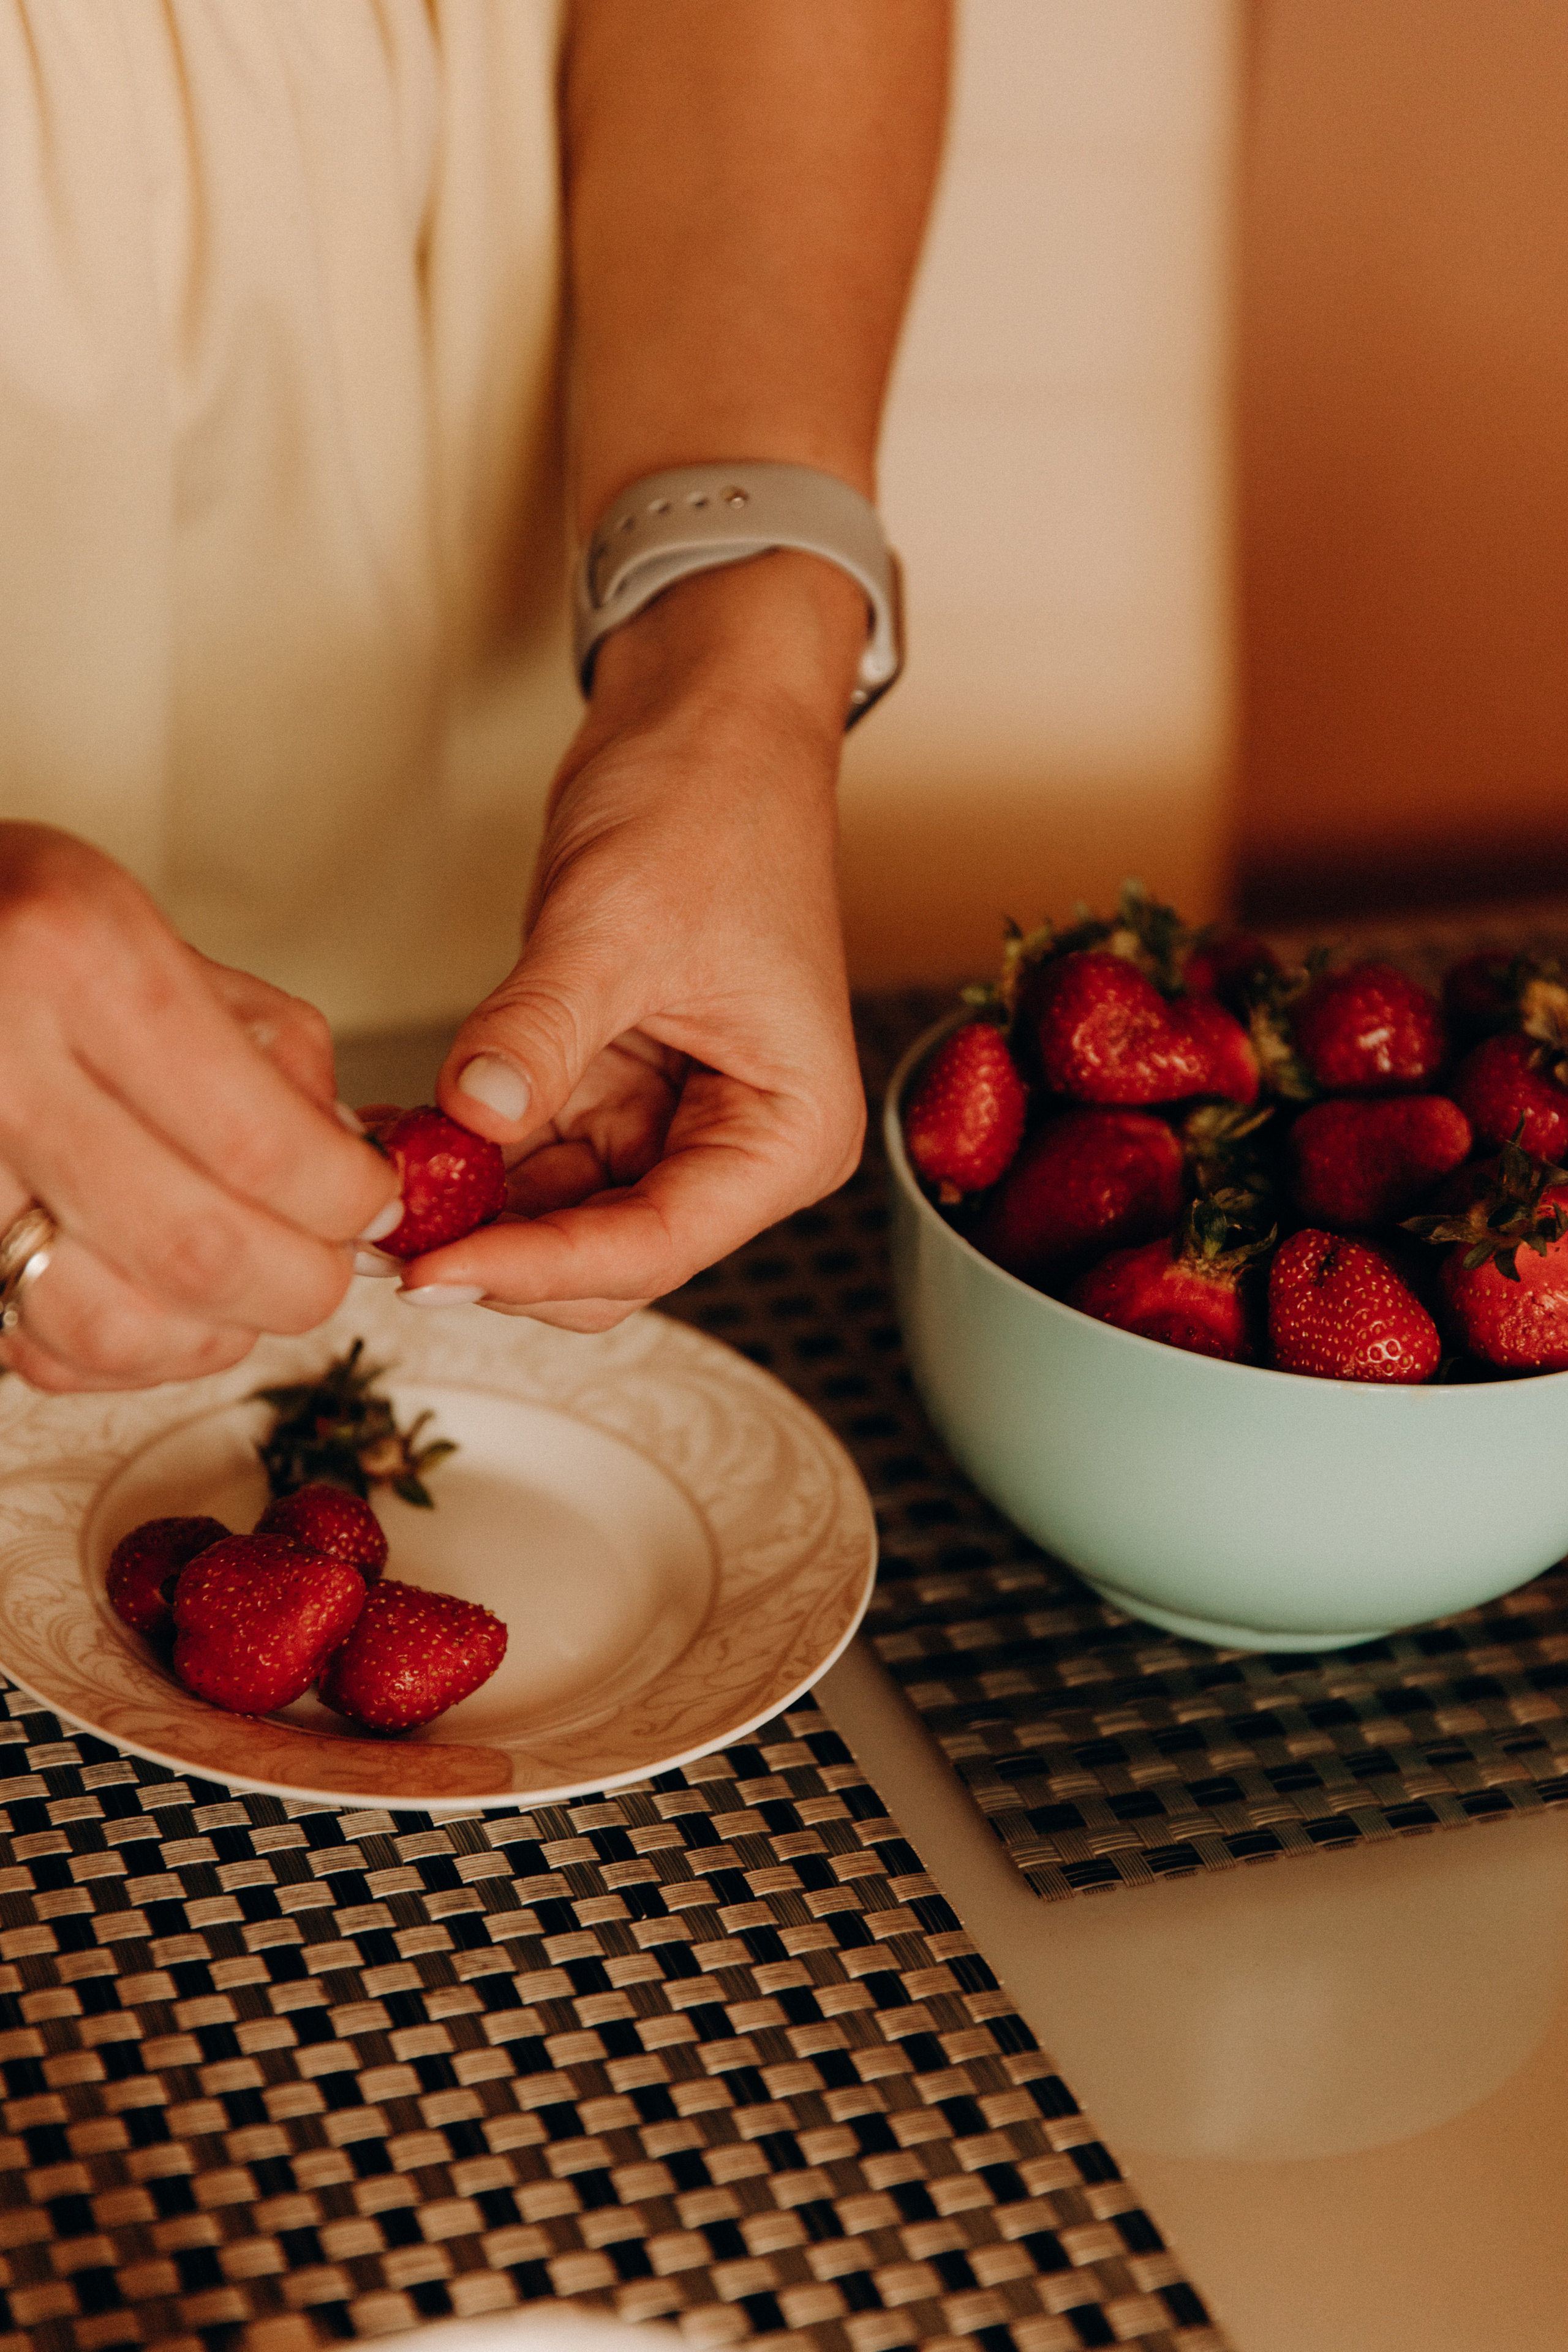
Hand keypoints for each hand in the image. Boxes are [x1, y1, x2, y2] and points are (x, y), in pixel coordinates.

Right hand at [0, 826, 398, 1390]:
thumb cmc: (28, 932)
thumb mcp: (159, 939)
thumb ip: (275, 1051)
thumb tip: (351, 1167)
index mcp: (78, 963)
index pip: (258, 1141)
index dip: (345, 1198)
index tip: (376, 1201)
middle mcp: (3, 1067)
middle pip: (198, 1251)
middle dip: (302, 1281)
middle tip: (333, 1258)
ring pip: (115, 1328)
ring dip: (217, 1332)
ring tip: (250, 1287)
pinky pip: (45, 1349)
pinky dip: (129, 1354)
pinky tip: (162, 1302)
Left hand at [389, 556, 868, 1329]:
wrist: (708, 719)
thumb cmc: (715, 802)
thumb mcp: (620, 922)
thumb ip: (542, 1031)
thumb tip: (476, 1117)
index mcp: (788, 1132)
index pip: (655, 1244)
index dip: (539, 1268)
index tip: (432, 1269)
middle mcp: (737, 1147)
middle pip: (604, 1256)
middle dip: (497, 1248)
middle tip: (378, 1234)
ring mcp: (671, 1123)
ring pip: (554, 1216)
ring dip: (467, 1205)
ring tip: (371, 1175)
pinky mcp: (610, 1088)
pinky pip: (529, 1156)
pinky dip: (464, 1152)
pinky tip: (398, 1132)